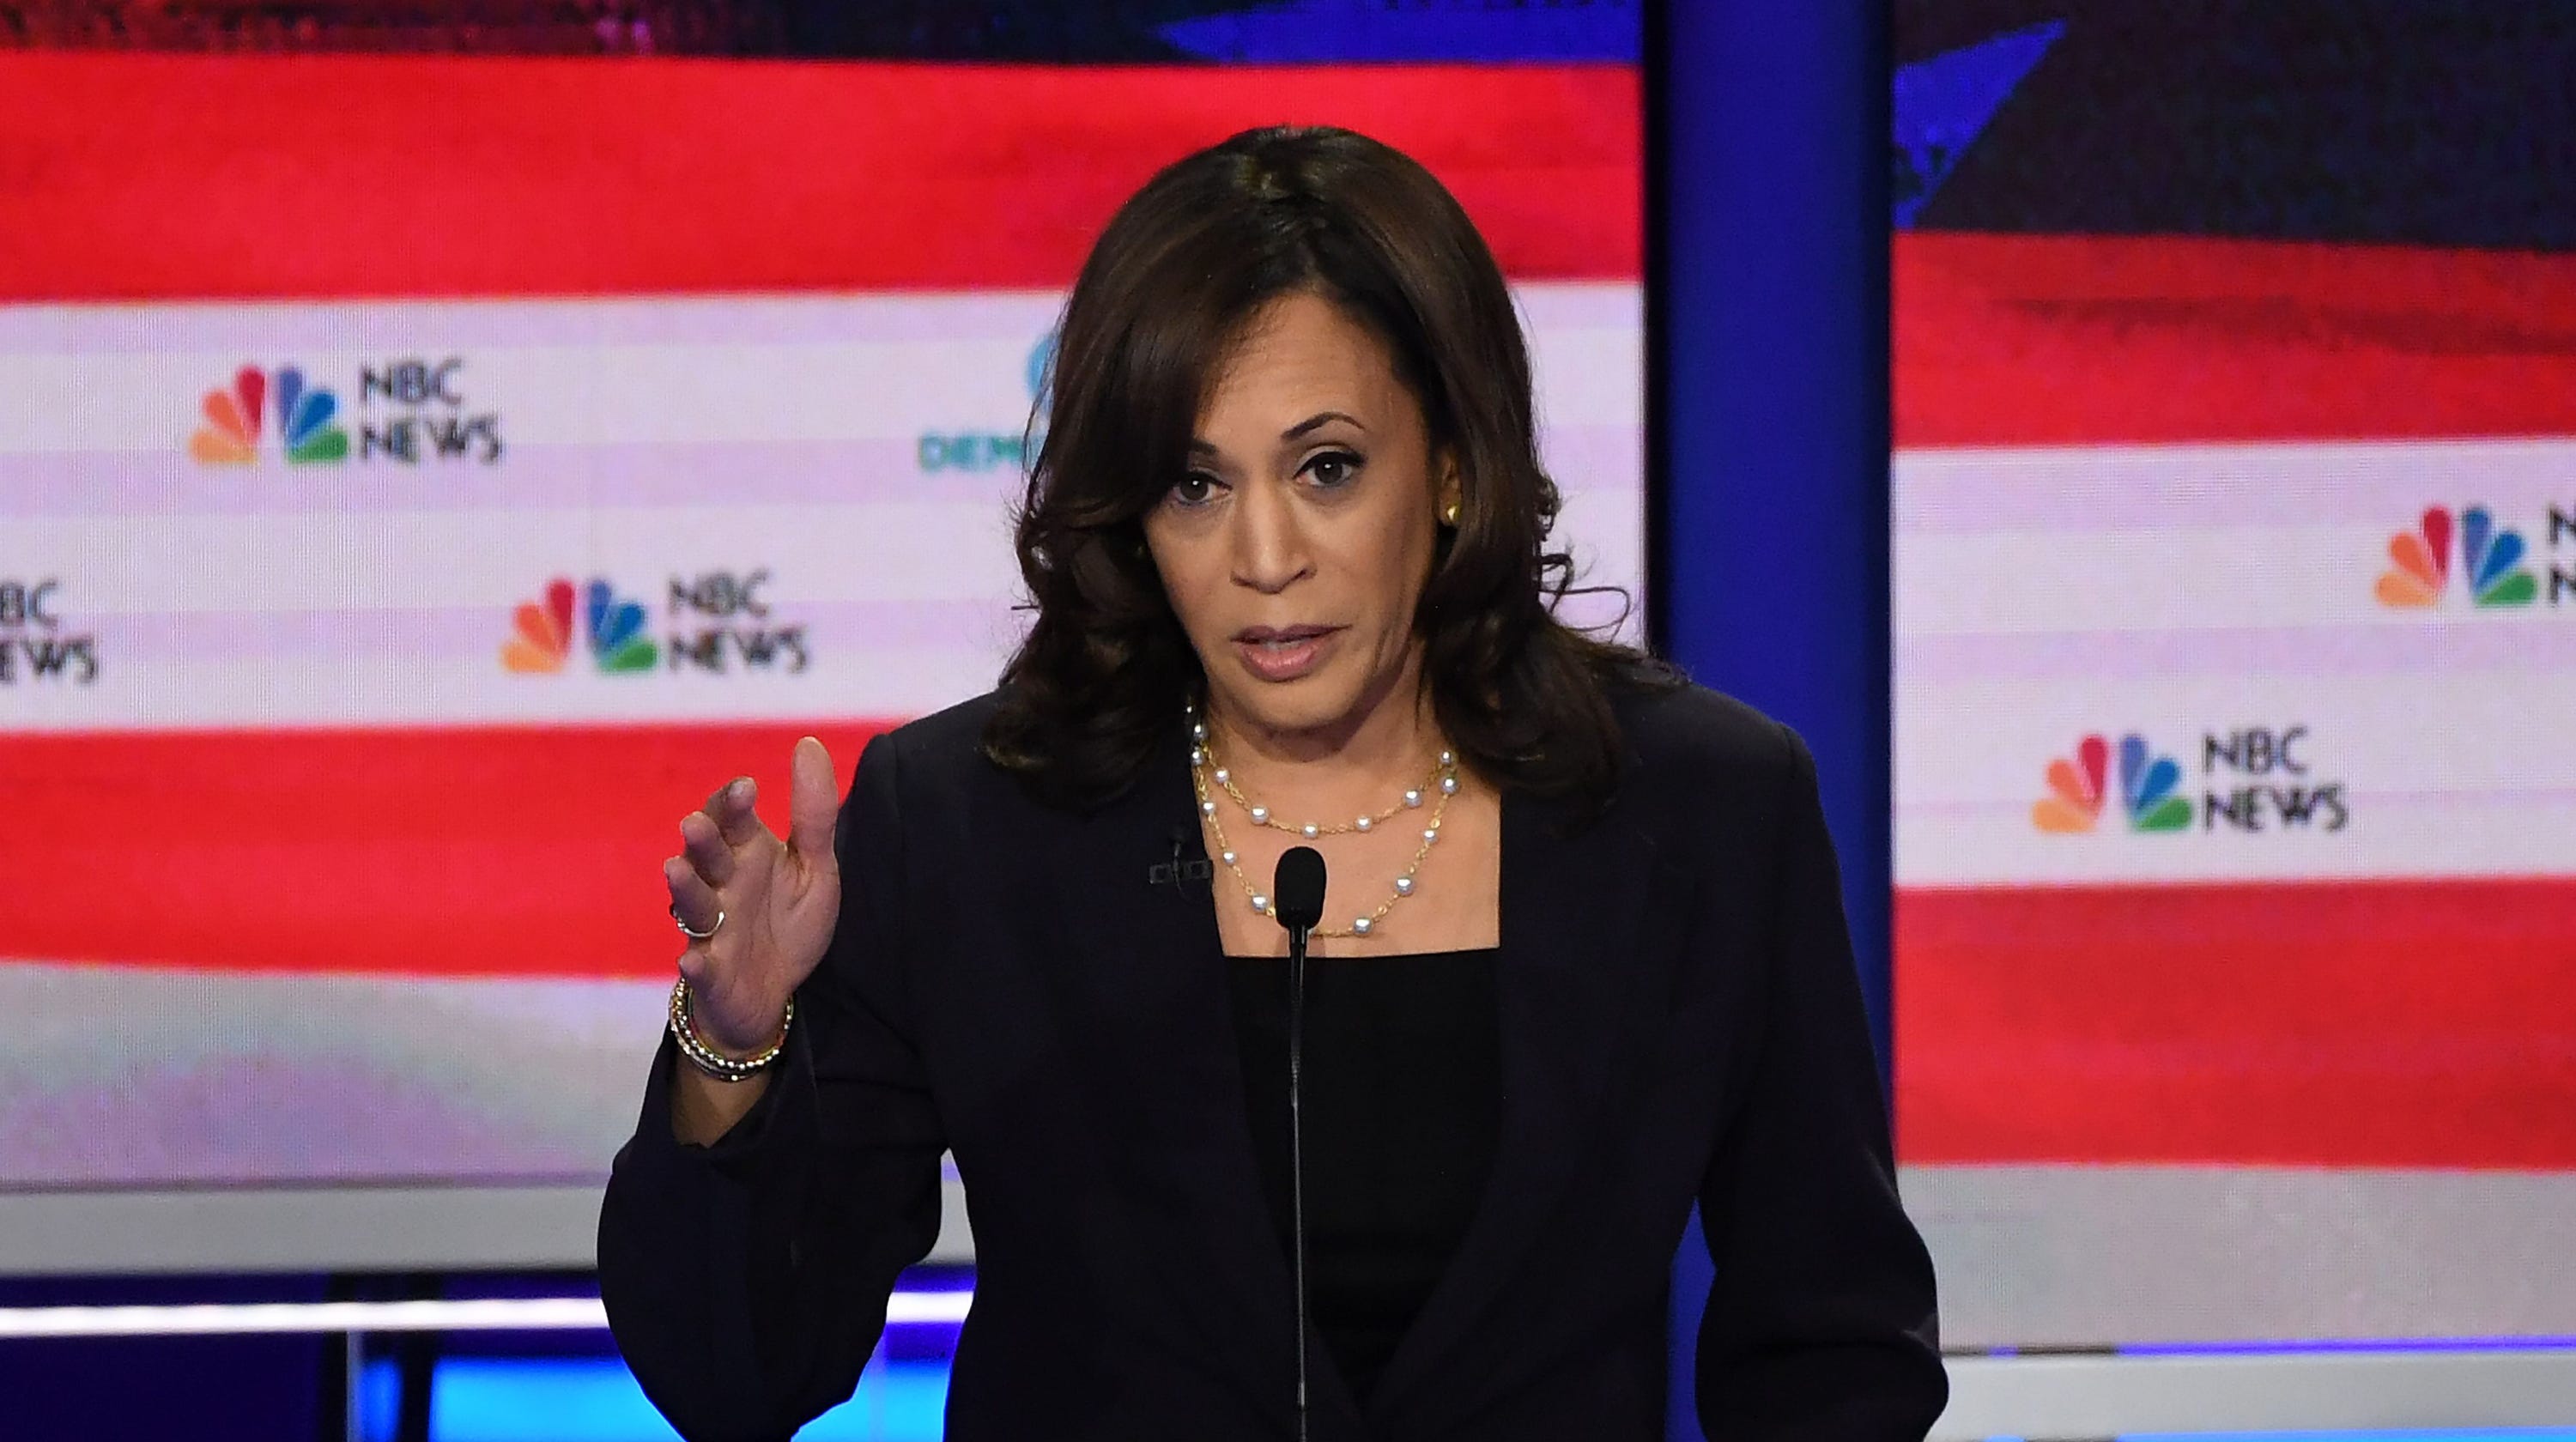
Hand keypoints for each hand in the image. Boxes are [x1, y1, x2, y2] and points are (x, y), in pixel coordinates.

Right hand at [663, 736, 841, 1054]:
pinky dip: (696, 964)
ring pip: (692, 906)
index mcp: (746, 856)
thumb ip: (812, 813)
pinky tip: (692, 959)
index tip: (745, 787)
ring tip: (676, 868)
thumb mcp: (813, 866)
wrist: (773, 993)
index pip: (729, 821)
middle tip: (697, 823)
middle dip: (701, 841)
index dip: (731, 804)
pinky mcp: (714, 973)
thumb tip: (807, 742)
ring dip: (685, 888)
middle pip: (705, 858)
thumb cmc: (787, 921)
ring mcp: (713, 930)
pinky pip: (701, 968)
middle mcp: (721, 887)